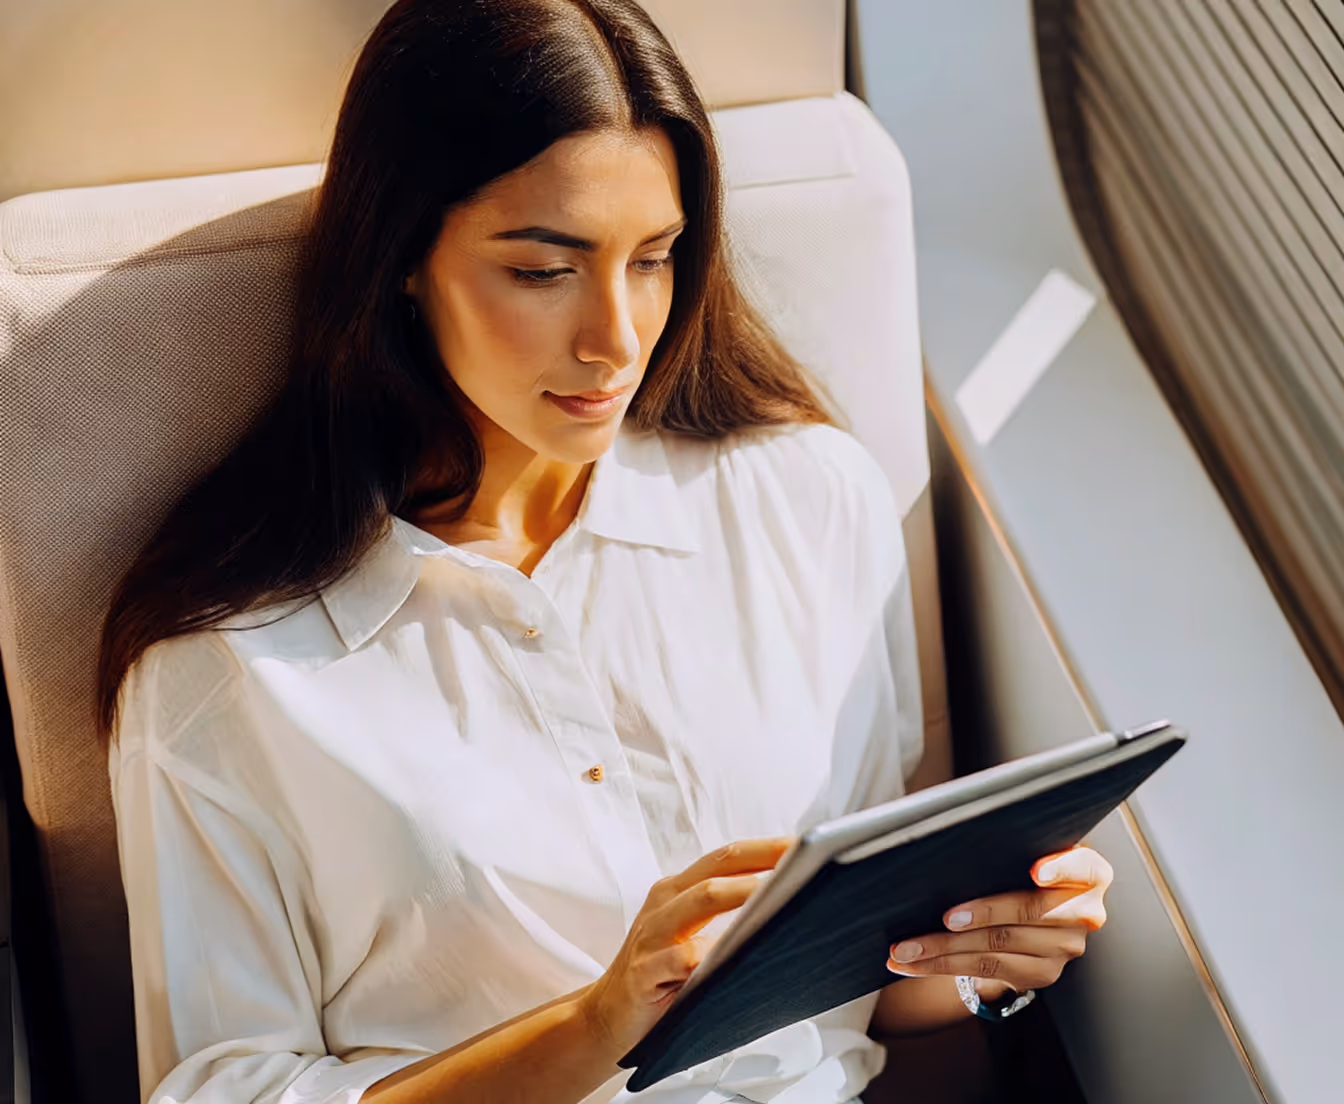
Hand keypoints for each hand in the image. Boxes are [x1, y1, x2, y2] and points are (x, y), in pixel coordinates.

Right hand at [578, 837, 793, 1055]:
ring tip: (780, 894)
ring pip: (702, 899)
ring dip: (744, 893)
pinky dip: (712, 954)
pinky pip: (684, 958)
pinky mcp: (645, 971)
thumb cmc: (660, 976)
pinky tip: (738, 957)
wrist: (607, 1017)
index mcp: (677, 890)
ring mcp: (653, 934)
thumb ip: (725, 920)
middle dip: (762, 860)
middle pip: (717, 868)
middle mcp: (664, 903)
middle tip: (803, 861)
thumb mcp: (690, 939)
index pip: (726, 857)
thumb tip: (788, 912)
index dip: (766, 848)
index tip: (806, 845)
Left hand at [885, 845, 1112, 1000]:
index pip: (1081, 866)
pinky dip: (943, 966)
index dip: (1060, 868)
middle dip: (981, 915)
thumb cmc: (1018, 864)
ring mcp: (1064, 948)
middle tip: (943, 917)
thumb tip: (953, 826)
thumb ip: (1009, 841)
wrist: (1027, 911)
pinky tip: (912, 963)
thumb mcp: (1025, 847)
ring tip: (906, 949)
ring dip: (944, 949)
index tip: (1035, 871)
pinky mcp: (1041, 974)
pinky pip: (986, 970)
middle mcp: (1084, 913)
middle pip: (1028, 912)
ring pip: (998, 948)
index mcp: (1088, 873)